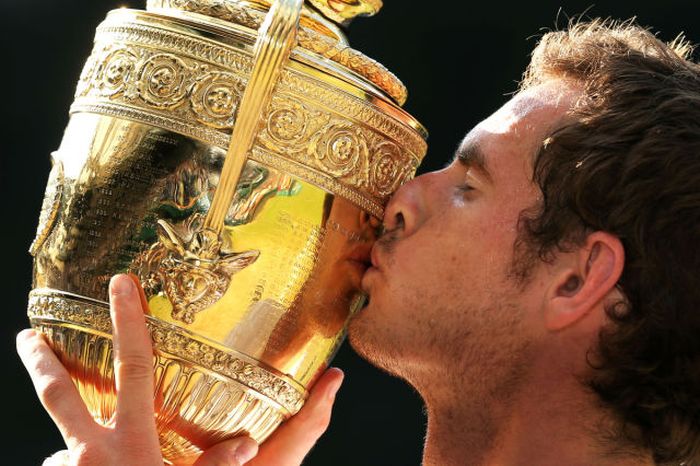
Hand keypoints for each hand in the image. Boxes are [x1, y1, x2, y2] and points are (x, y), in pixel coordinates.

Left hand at [18, 274, 343, 465]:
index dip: (129, 322)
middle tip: (26, 337)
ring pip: (64, 447)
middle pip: (60, 394)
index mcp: (129, 442)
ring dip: (74, 448)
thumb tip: (243, 443)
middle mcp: (89, 453)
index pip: (134, 367)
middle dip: (43, 362)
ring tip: (91, 462)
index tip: (121, 284)